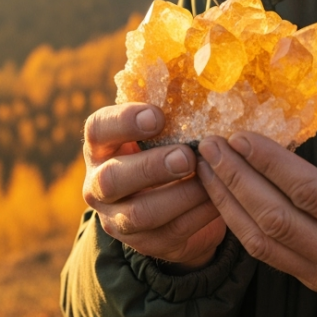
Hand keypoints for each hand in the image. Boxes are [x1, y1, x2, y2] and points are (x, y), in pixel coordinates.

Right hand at [82, 103, 226, 269]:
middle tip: (186, 156)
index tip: (158, 116)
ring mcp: (116, 218)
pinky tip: (219, 201)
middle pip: (112, 179)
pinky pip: (168, 234)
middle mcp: (99, 183)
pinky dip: (197, 217)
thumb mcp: (163, 131)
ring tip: (209, 180)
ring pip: (139, 213)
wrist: (171, 205)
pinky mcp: (143, 244)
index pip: (98, 129)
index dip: (124, 122)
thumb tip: (206, 72)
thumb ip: (172, 110)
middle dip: (151, 168)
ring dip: (178, 196)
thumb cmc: (168, 149)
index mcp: (101, 146)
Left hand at [194, 89, 316, 310]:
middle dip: (236, 179)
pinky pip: (267, 255)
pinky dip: (239, 224)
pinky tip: (224, 196)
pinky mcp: (316, 283)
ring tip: (206, 168)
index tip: (240, 135)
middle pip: (276, 220)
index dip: (270, 164)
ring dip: (227, 202)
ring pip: (263, 243)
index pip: (310, 193)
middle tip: (210, 146)